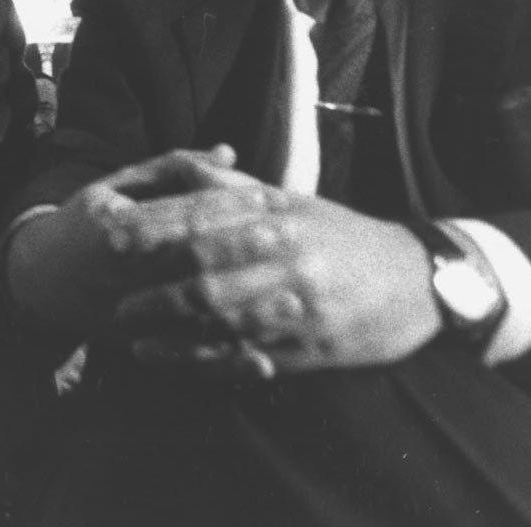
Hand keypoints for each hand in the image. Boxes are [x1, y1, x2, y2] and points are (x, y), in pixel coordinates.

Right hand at [6, 147, 282, 333]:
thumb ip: (174, 168)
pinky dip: (228, 362)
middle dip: (248, 248)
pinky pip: (190, 356)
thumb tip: (230, 153)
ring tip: (296, 297)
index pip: (186, 214)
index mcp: (120, 228)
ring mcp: (132, 312)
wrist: (41, 281)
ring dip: (249, 308)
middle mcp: (125, 272)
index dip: (232, 207)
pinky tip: (266, 358)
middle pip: (197, 261)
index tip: (273, 199)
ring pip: (198, 314)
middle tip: (294, 236)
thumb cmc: (87, 223)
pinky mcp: (139, 344)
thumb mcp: (117, 185)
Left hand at [114, 193, 441, 377]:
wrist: (419, 281)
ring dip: (173, 331)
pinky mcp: (312, 349)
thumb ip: (232, 186)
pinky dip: (207, 362)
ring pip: (225, 320)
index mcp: (278, 216)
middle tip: (112, 296)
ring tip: (132, 336)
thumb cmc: (341, 233)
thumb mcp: (292, 199)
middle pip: (208, 273)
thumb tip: (179, 166)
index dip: (154, 230)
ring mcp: (300, 307)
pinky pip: (250, 356)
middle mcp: (288, 258)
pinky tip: (174, 363)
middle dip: (154, 287)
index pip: (203, 220)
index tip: (111, 235)